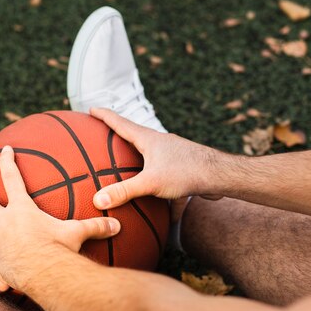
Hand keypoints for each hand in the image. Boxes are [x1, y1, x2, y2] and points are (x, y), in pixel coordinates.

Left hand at [0, 146, 120, 291]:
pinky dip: (0, 278)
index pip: (13, 179)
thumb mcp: (77, 233)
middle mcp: (6, 225)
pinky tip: (0, 286)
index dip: (7, 162)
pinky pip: (0, 272)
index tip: (4, 149)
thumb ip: (95, 227)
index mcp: (22, 210)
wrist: (44, 274)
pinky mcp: (2, 267)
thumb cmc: (58, 248)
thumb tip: (117, 225)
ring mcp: (1, 246)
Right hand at [89, 108, 224, 209]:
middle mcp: (159, 143)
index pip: (120, 123)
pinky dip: (154, 180)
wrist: (220, 176)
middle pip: (134, 135)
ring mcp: (171, 154)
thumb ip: (123, 191)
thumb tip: (97, 200)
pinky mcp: (182, 167)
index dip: (104, 116)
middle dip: (118, 135)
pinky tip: (156, 200)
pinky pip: (162, 171)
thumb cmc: (187, 172)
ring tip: (124, 164)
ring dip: (136, 157)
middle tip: (102, 135)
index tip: (91, 109)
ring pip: (148, 153)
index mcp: (148, 139)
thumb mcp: (150, 183)